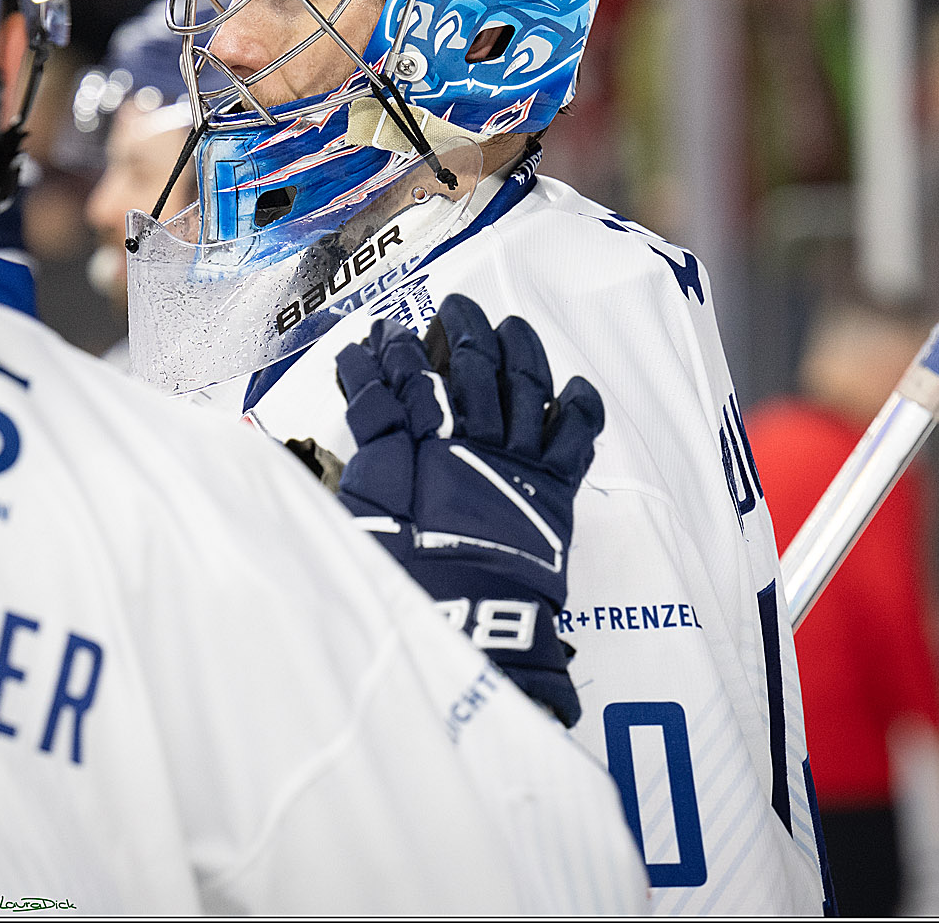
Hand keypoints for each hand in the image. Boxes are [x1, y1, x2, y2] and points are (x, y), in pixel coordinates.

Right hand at [336, 294, 603, 725]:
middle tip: (454, 307)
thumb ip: (363, 451)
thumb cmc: (405, 583)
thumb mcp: (361, 516)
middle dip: (460, 328)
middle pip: (468, 366)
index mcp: (415, 448)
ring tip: (509, 325)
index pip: (398, 380)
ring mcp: (517, 461)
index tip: (378, 335)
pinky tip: (573, 387)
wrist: (469, 631)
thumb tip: (360, 404)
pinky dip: (578, 407)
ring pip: (523, 383)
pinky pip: (575, 436)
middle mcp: (469, 440)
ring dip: (516, 348)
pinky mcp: (554, 489)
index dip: (385, 354)